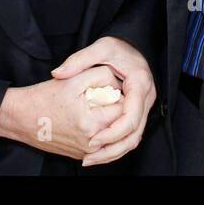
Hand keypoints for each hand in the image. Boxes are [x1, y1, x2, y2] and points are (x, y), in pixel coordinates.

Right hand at [0, 64, 123, 160]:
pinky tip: (86, 118)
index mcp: (92, 123)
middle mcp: (92, 143)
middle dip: (114, 108)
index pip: (123, 109)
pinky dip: (99, 130)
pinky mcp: (80, 155)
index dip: (117, 94)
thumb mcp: (74, 79)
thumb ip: (102, 75)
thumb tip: (118, 82)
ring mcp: (86, 151)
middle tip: (99, 97)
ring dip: (108, 120)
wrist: (20, 118)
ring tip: (93, 107)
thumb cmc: (44, 97)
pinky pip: (100, 142)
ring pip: (111, 134)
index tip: (106, 88)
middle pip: (119, 123)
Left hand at [52, 36, 155, 166]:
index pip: (130, 118)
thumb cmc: (119, 47)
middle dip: (111, 149)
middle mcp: (146, 99)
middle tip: (88, 157)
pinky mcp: (139, 112)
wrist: (136, 45)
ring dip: (113, 152)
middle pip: (134, 134)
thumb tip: (57, 73)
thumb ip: (78, 61)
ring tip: (90, 159)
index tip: (92, 141)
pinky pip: (130, 135)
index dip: (112, 133)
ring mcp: (145, 107)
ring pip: (134, 138)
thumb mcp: (100, 48)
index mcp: (139, 85)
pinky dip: (116, 145)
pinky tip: (97, 151)